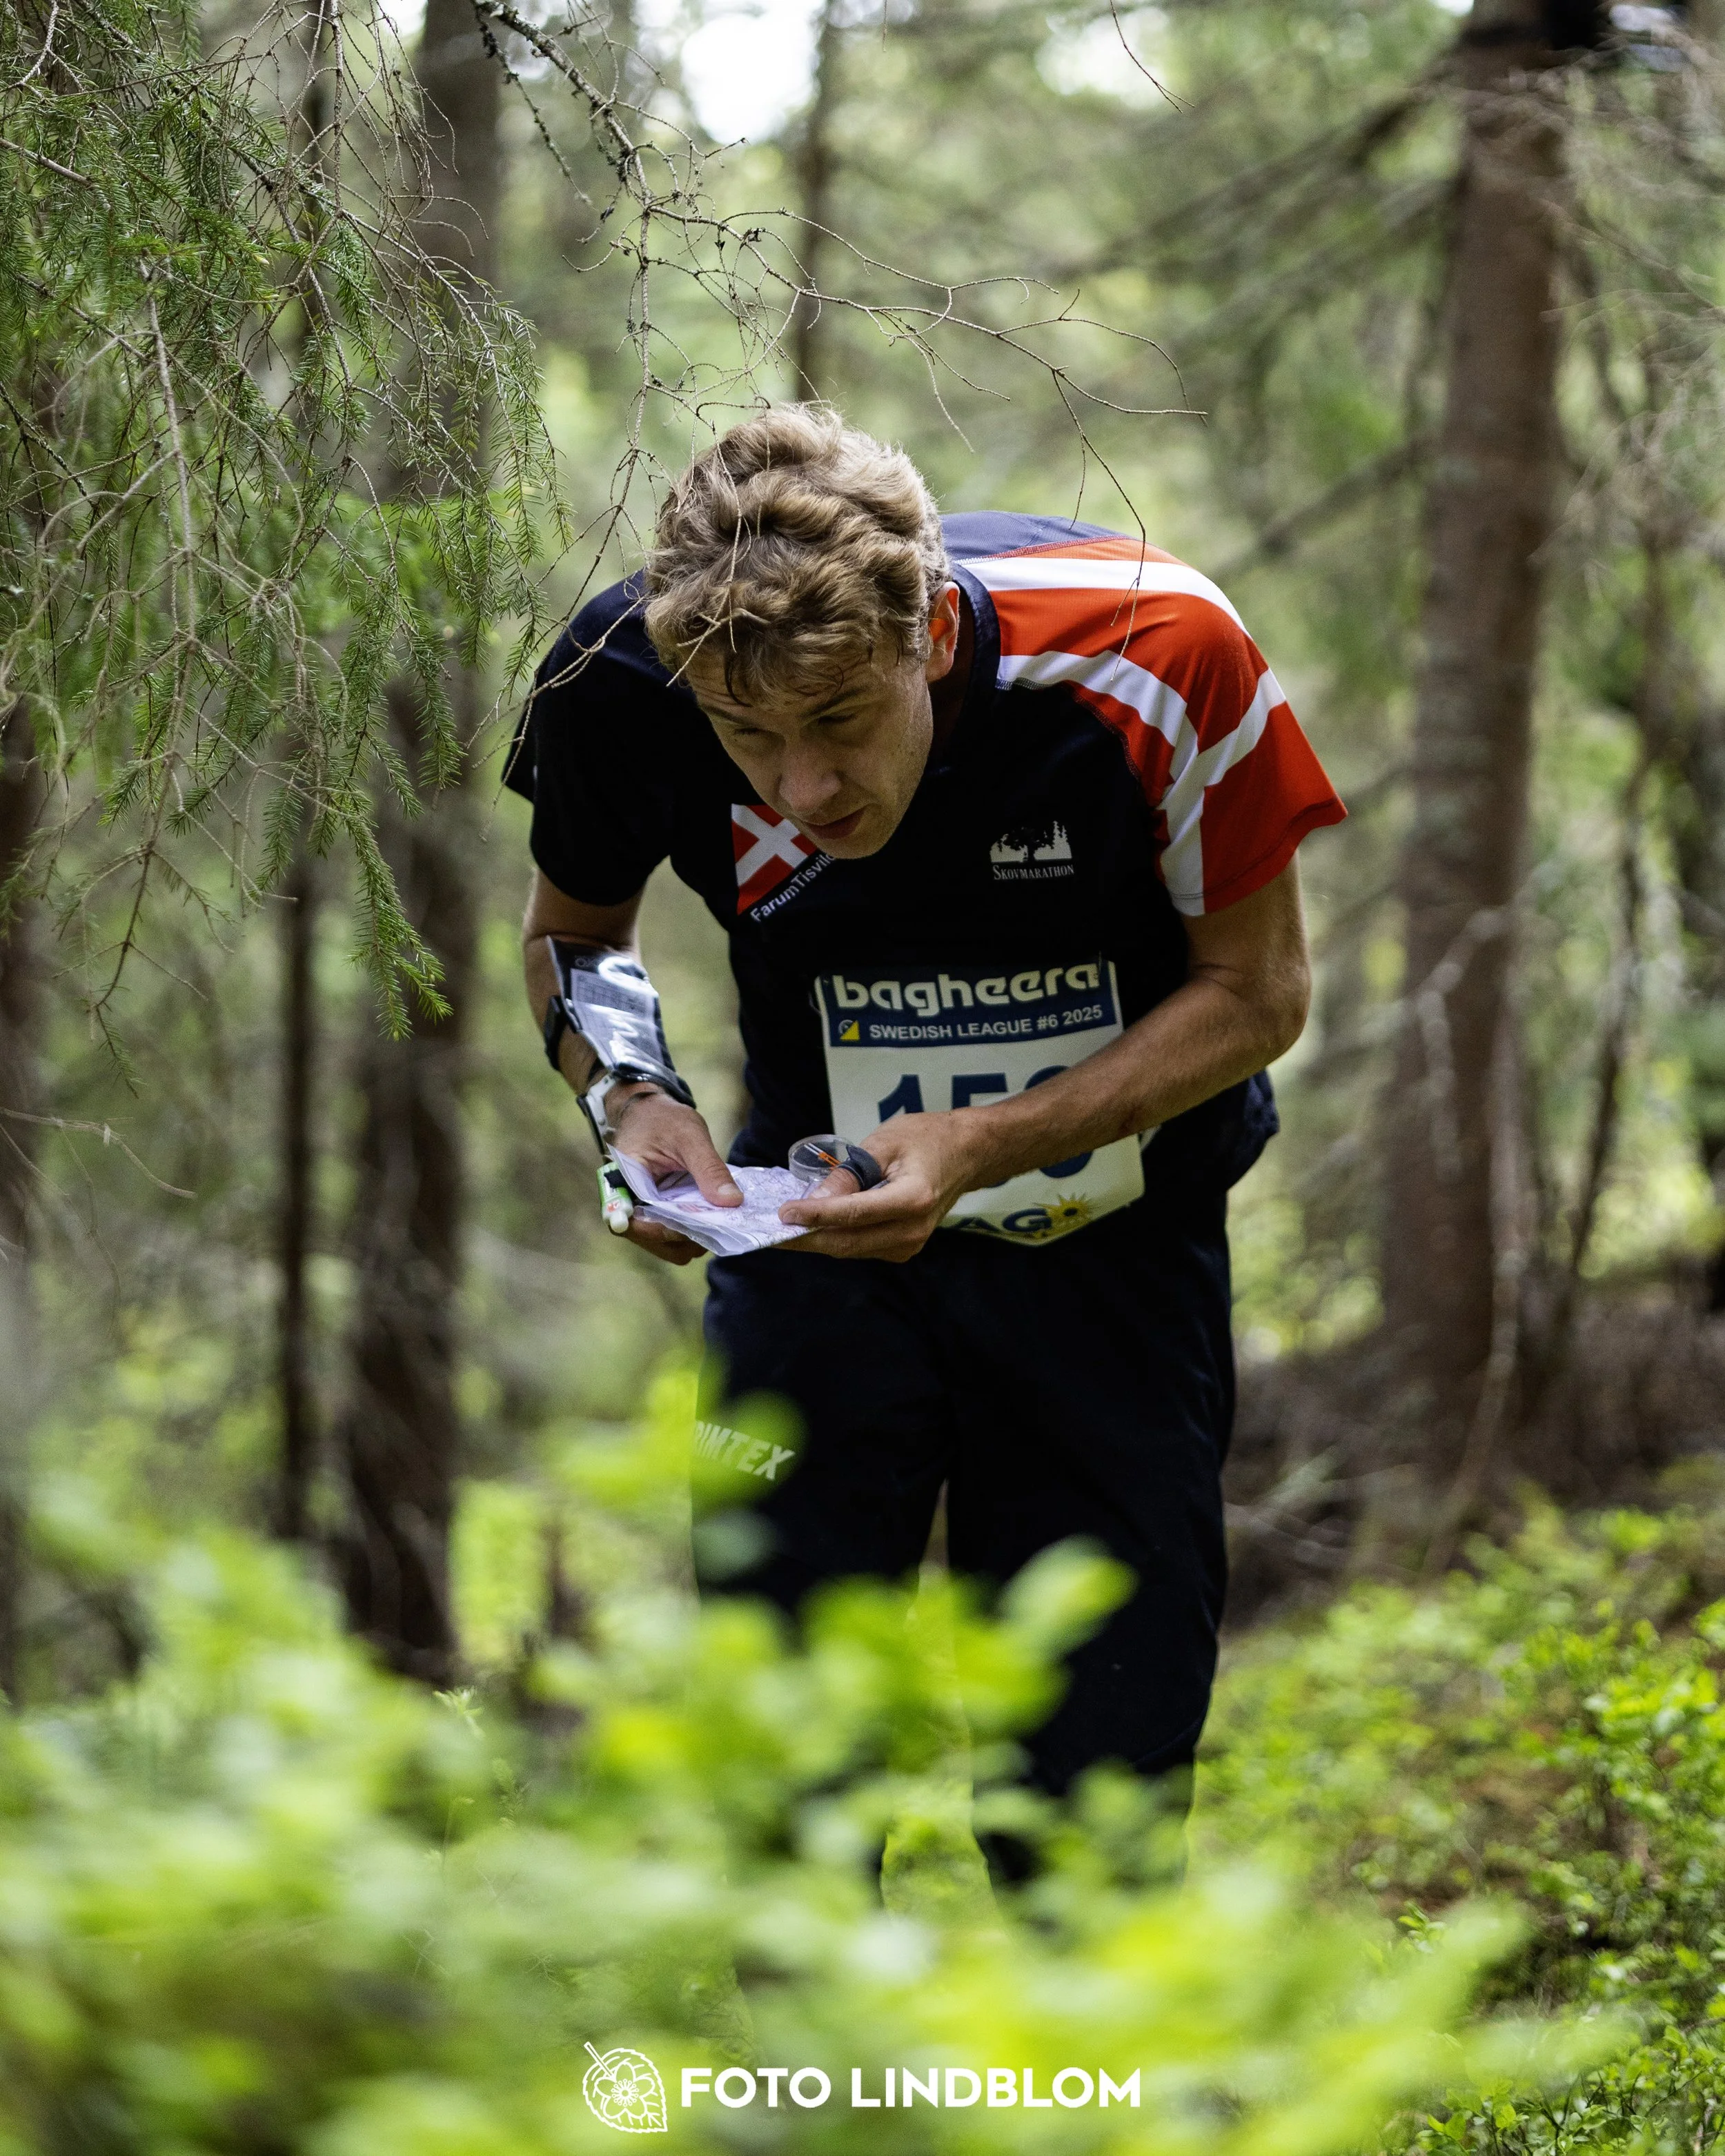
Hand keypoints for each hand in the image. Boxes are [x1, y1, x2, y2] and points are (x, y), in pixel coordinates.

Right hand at [608, 1085, 740, 1266]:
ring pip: (664, 1243)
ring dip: (690, 1237)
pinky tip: (710, 1215)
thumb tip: (732, 1202)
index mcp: (622, 1183)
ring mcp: (642, 1211)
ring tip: (716, 1218)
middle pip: (652, 1240)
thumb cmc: (663, 1119)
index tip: (694, 1227)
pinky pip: (672, 1234)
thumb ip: (709, 1169)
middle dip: (684, 1237)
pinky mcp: (656, 1212)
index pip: (631, 1224)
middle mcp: (627, 1204)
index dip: (661, 1232)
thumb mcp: (690, 1136)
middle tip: (717, 1223)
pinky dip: (692, 1230)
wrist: (651, 1112)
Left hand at [776, 1111, 984, 1262]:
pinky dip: (833, 1237)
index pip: (854, 1214)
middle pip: (846, 1241)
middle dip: (804, 1237)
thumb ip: (851, 1172)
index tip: (783, 1213)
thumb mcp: (886, 1142)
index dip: (815, 1215)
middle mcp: (912, 1230)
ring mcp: (909, 1245)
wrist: (966, 1155)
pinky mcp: (902, 1249)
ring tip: (781, 1228)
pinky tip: (811, 1226)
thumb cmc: (927, 1139)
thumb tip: (816, 1198)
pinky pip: (859, 1247)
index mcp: (913, 1199)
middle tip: (766, 1230)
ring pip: (849, 1248)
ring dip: (815, 1239)